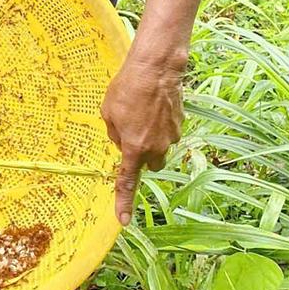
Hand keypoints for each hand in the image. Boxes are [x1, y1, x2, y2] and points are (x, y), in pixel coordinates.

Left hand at [100, 47, 184, 225]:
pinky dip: (160, 123)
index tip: (123, 221)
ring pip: (160, 147)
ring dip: (151, 138)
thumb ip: (114, 134)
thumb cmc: (127, 89)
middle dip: (141, 155)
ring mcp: (172, 136)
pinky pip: (168, 131)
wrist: (157, 68)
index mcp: (134, 148)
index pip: (128, 182)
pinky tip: (152, 104)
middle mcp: (157, 147)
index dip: (124, 202)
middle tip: (130, 133)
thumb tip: (122, 143)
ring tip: (141, 111)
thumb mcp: (108, 113)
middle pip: (150, 164)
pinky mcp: (180, 124)